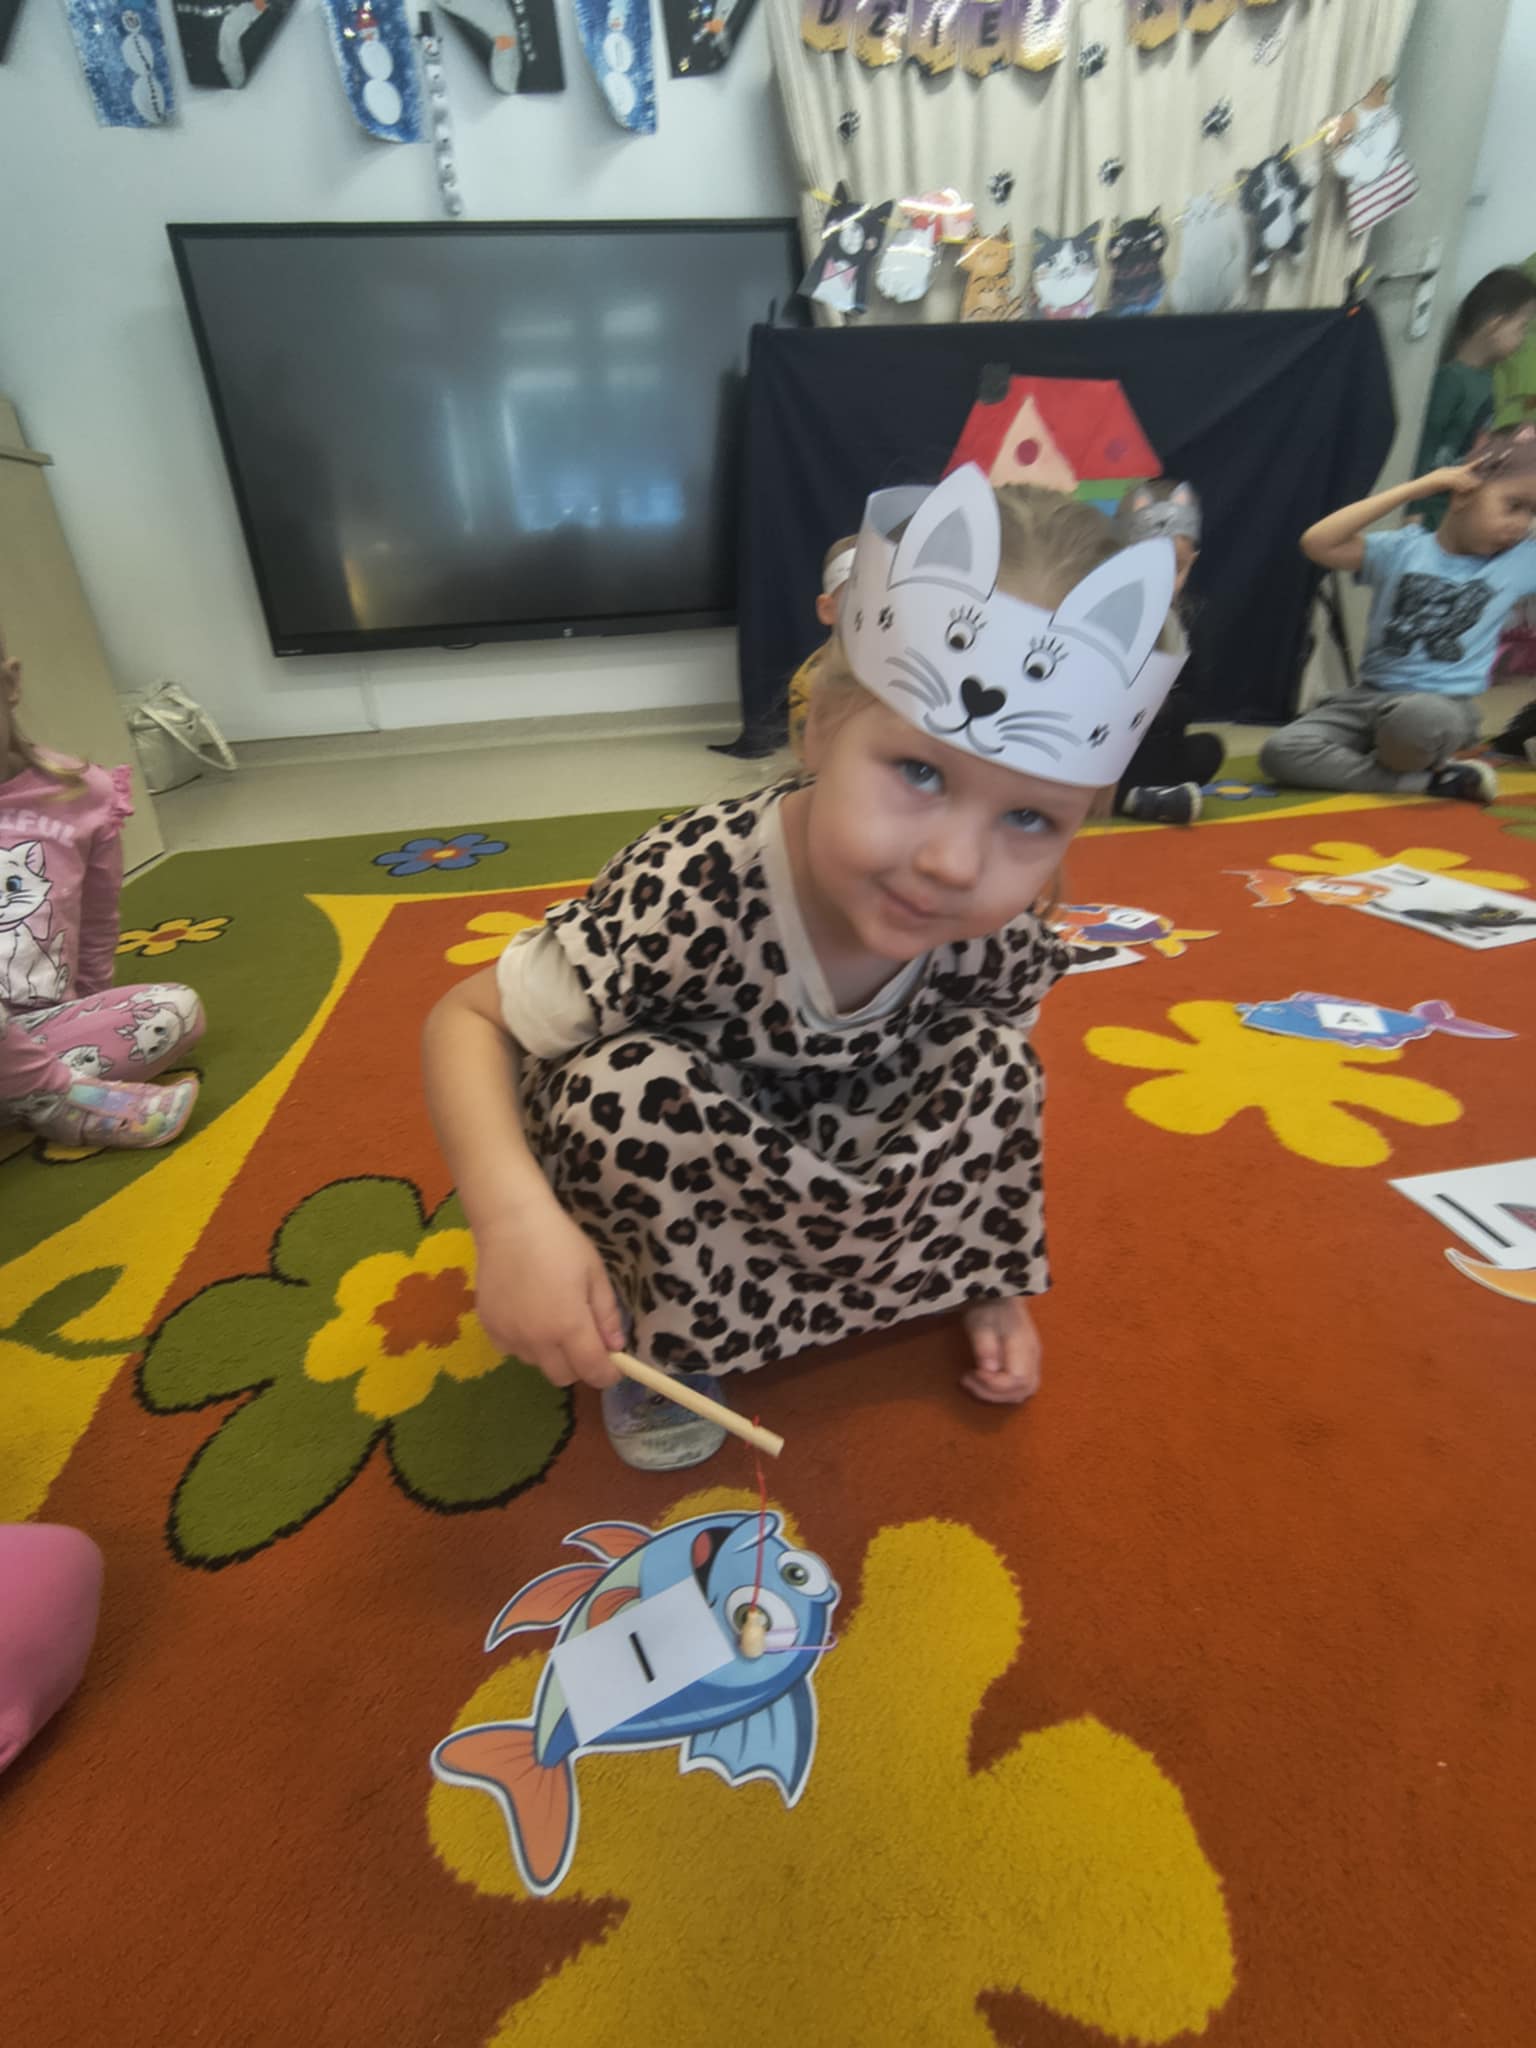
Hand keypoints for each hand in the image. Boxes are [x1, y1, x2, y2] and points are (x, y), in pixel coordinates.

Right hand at [472, 1200, 625, 1389]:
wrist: (511, 1222)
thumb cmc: (560, 1242)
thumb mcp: (595, 1274)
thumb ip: (607, 1315)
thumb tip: (615, 1347)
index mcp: (569, 1326)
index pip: (592, 1371)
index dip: (607, 1375)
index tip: (614, 1366)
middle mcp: (537, 1340)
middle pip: (563, 1377)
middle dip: (579, 1366)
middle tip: (584, 1339)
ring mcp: (509, 1335)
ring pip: (537, 1364)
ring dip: (550, 1353)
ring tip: (551, 1319)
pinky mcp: (489, 1327)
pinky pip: (512, 1350)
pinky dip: (525, 1343)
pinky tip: (527, 1314)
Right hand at [1418, 463, 1484, 499]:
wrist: (1410, 491)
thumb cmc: (1423, 490)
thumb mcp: (1438, 487)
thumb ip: (1447, 486)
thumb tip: (1457, 490)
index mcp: (1446, 471)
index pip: (1463, 467)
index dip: (1475, 463)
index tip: (1486, 459)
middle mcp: (1445, 470)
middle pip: (1463, 471)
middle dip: (1473, 476)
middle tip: (1481, 483)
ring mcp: (1441, 474)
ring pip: (1459, 476)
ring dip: (1467, 482)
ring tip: (1474, 488)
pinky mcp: (1437, 480)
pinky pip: (1452, 481)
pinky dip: (1459, 485)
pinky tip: (1464, 489)